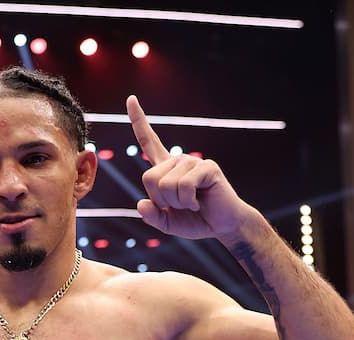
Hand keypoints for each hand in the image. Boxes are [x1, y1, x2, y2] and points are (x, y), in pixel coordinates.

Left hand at [127, 95, 255, 240]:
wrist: (222, 226)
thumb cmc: (196, 221)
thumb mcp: (166, 222)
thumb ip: (150, 216)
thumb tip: (141, 204)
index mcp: (166, 169)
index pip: (148, 141)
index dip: (138, 121)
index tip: (131, 98)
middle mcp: (178, 160)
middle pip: (149, 177)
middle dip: (160, 200)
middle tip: (180, 205)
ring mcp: (193, 162)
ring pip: (165, 185)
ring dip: (177, 203)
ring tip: (193, 203)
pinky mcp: (206, 167)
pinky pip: (183, 186)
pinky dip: (188, 202)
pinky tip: (200, 202)